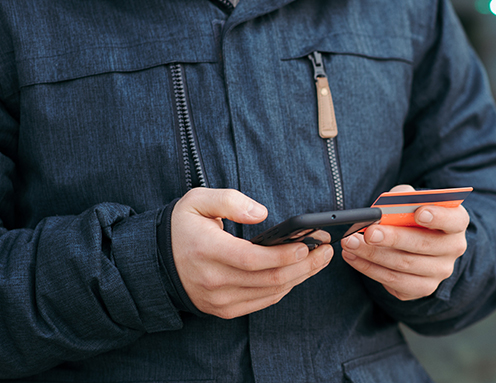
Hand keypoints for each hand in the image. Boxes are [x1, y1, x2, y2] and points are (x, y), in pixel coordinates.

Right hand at [171, 188, 332, 318]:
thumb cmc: (182, 228)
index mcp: (206, 251)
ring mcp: (219, 299)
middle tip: (326, 250)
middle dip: (305, 265)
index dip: (284, 254)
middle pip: (269, 279)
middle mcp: (213, 280)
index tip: (309, 243)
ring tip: (320, 259)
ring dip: (301, 277)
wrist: (155, 263)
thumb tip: (262, 213)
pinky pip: (264, 301)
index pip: (253, 259)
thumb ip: (230, 200)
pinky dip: (285, 288)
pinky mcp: (225, 310)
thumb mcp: (197, 201)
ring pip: (271, 292)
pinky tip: (299, 273)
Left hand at [341, 185, 468, 300]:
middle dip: (393, 238)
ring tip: (350, 243)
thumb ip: (402, 197)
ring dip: (373, 255)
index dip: (438, 216)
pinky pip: (394, 281)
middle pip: (424, 245)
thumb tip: (386, 205)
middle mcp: (453, 249)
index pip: (454, 220)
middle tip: (369, 233)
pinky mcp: (422, 288)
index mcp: (457, 222)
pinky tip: (353, 257)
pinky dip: (370, 269)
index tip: (419, 212)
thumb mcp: (410, 201)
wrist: (415, 243)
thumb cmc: (412, 216)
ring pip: (404, 265)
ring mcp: (439, 271)